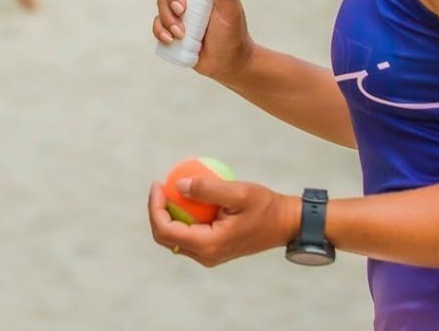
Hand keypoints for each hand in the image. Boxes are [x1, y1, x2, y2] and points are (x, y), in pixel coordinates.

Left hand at [148, 176, 299, 265]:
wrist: (284, 224)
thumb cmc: (264, 206)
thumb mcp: (237, 192)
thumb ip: (206, 189)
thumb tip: (177, 186)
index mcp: (208, 245)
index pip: (166, 230)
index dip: (154, 207)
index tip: (157, 183)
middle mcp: (206, 255)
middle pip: (165, 237)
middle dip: (156, 211)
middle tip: (160, 185)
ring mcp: (209, 254)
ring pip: (174, 237)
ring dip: (167, 213)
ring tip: (169, 188)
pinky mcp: (213, 248)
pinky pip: (187, 233)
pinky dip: (181, 215)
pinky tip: (185, 195)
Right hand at [152, 0, 254, 81]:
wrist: (227, 65)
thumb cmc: (233, 35)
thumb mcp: (230, 11)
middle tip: (183, 11)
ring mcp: (179, 9)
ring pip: (161, 3)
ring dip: (168, 19)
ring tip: (183, 34)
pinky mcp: (170, 25)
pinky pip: (156, 22)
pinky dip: (160, 30)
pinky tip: (172, 40)